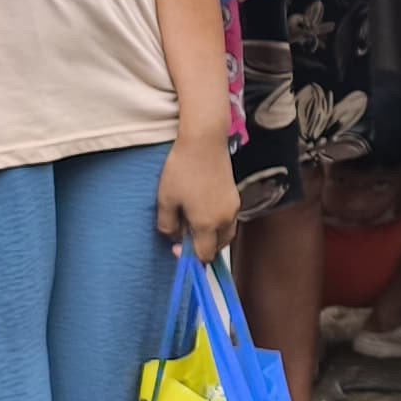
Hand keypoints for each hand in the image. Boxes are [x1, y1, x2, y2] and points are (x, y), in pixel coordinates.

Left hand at [157, 130, 240, 261]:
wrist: (204, 142)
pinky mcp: (235, 196)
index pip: (204, 255)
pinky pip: (229, 220)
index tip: (178, 248)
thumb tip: (173, 236)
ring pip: (226, 234)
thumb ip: (167, 225)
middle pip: (218, 247)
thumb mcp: (165, 200)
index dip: (190, 257)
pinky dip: (218, 224)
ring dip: (212, 236)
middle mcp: (225, 220)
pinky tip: (203, 210)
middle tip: (185, 235)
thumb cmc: (182, 170)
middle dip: (203, 248)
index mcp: (207, 224)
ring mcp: (233, 208)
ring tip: (194, 223)